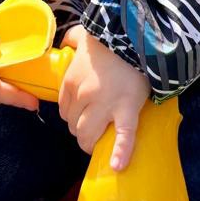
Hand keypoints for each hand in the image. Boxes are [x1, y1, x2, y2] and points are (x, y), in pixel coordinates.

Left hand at [57, 26, 150, 170]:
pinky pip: (123, 136)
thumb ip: (72, 39)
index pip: (64, 110)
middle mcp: (84, 96)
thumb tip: (67, 41)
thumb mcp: (84, 35)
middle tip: (92, 130)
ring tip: (100, 145)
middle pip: (74, 126)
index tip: (82, 115)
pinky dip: (121, 153)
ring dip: (92, 143)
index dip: (73, 115)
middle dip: (81, 131)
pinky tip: (118, 166)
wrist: (135, 33)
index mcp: (71, 81)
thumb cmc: (109, 36)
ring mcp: (105, 104)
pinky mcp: (127, 109)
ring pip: (89, 135)